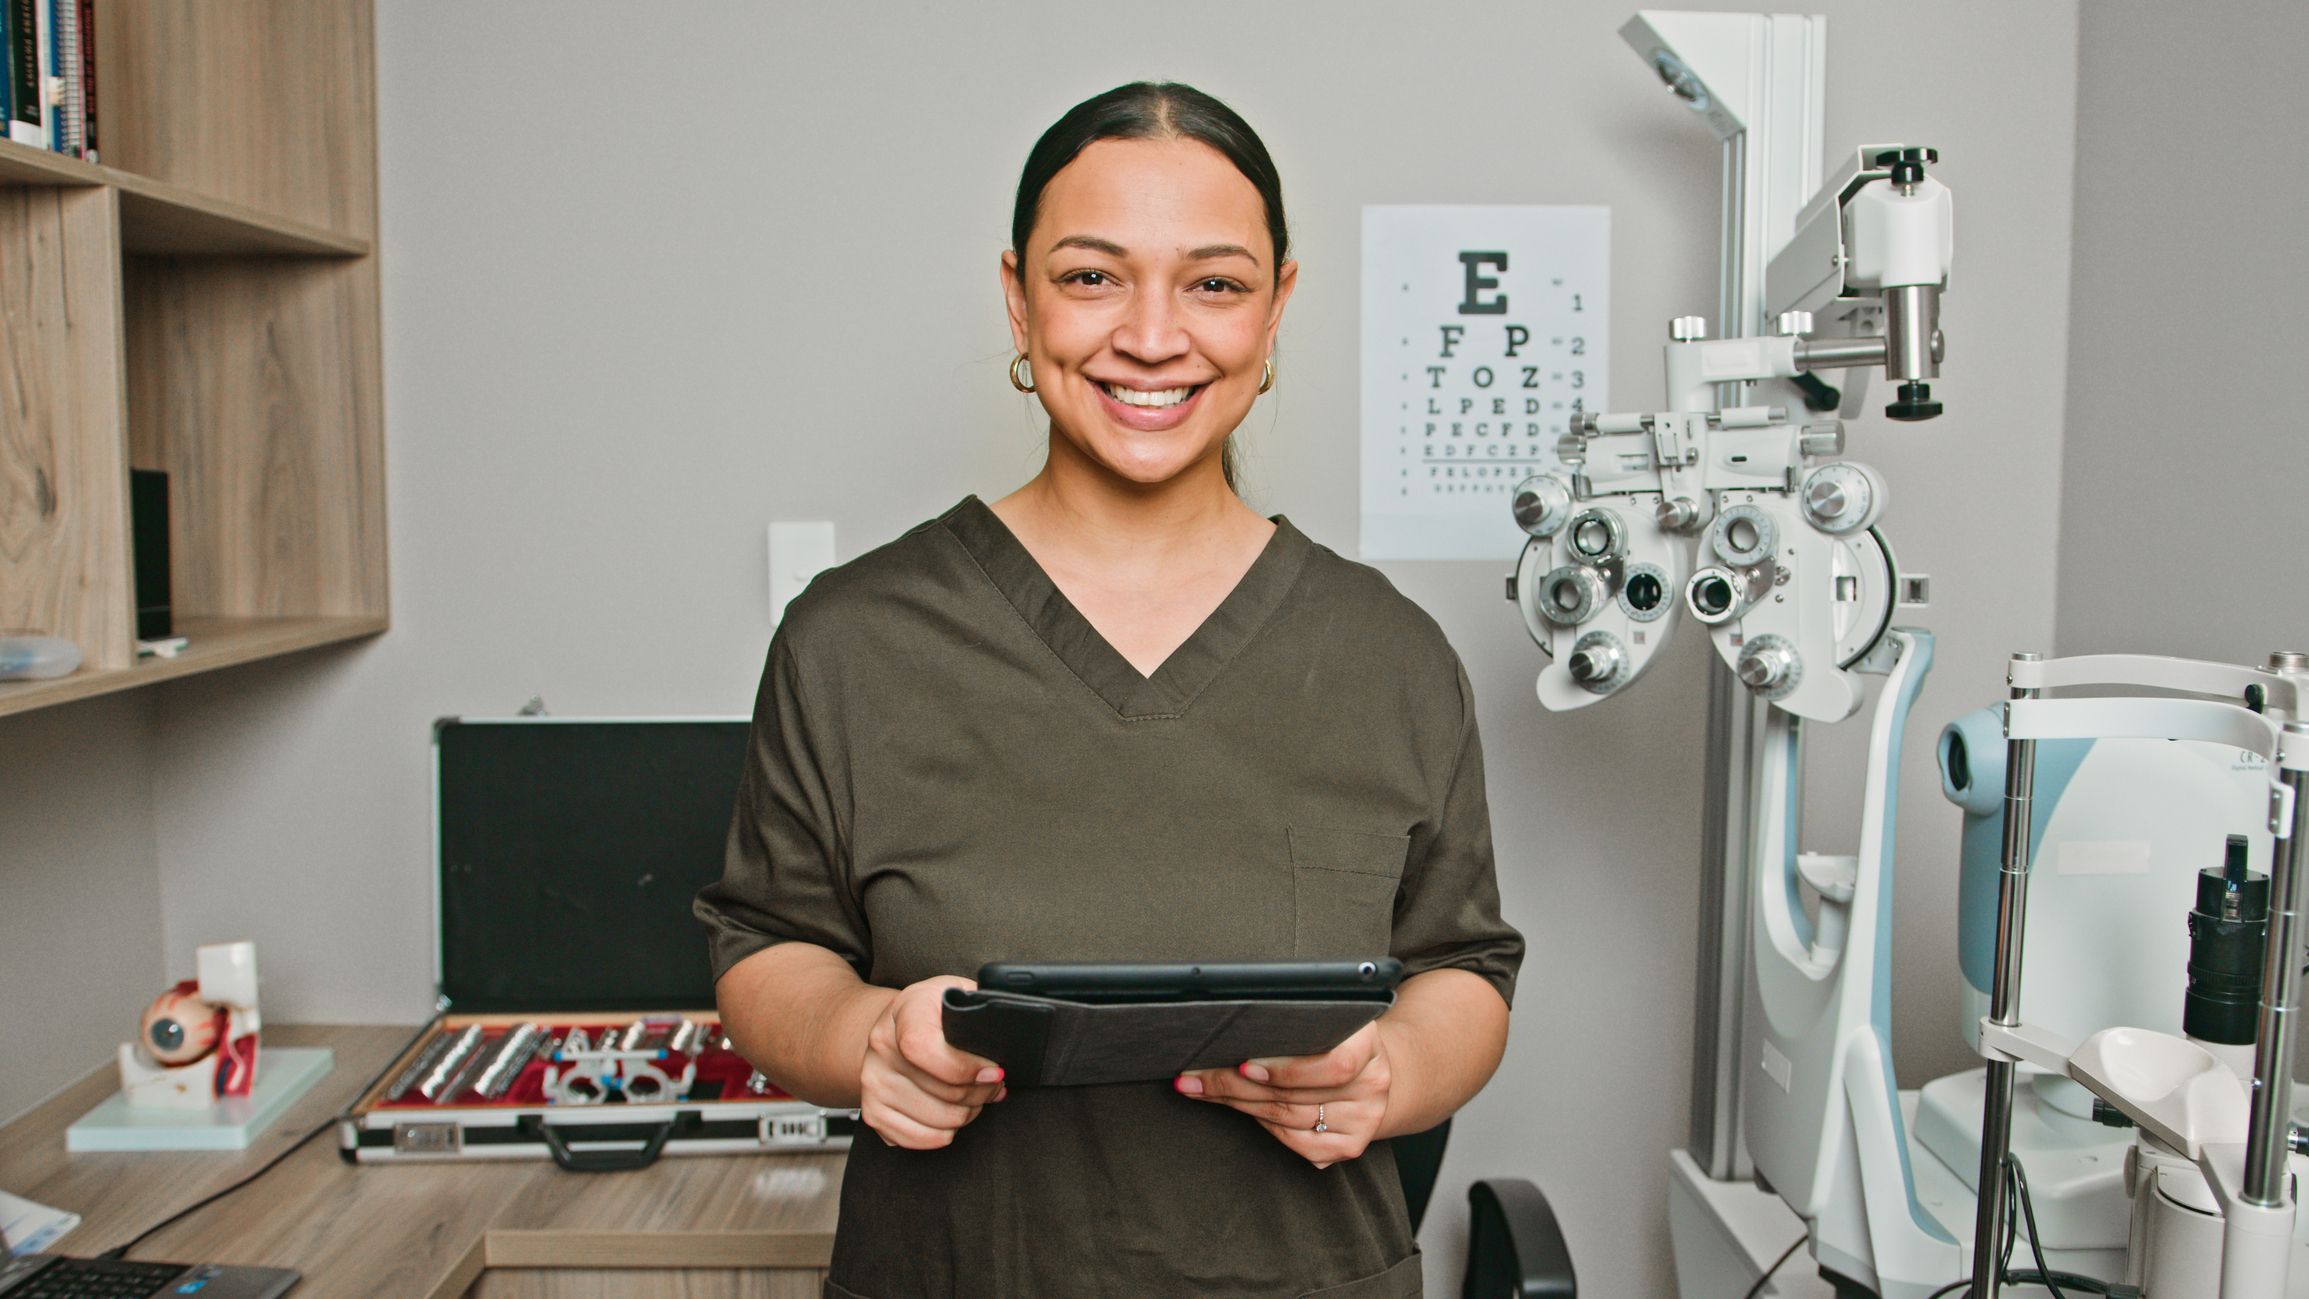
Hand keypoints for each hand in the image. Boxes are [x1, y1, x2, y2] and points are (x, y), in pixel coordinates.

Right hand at [859, 975, 1006, 1148]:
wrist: (892, 1028)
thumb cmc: (934, 1013)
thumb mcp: (958, 993)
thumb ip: (980, 1007)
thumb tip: (1005, 1033)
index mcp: (906, 1009)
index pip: (925, 1047)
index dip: (966, 1068)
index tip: (994, 1072)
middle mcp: (881, 1045)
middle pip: (943, 1092)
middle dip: (981, 1093)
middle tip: (992, 1083)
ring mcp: (873, 1081)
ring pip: (939, 1121)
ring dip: (967, 1113)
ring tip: (973, 1095)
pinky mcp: (872, 1112)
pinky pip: (920, 1139)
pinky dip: (944, 1132)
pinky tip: (950, 1111)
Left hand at [1173, 1021, 1391, 1168]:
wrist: (1366, 1067)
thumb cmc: (1332, 1035)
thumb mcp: (1324, 1017)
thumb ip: (1293, 1019)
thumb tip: (1230, 1023)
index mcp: (1367, 1044)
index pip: (1334, 1065)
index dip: (1287, 1070)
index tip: (1244, 1065)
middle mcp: (1372, 1084)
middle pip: (1295, 1094)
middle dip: (1235, 1086)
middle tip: (1196, 1078)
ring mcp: (1364, 1119)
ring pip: (1288, 1119)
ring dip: (1239, 1104)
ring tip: (1203, 1089)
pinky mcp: (1350, 1145)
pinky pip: (1298, 1144)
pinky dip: (1265, 1127)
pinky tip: (1243, 1110)